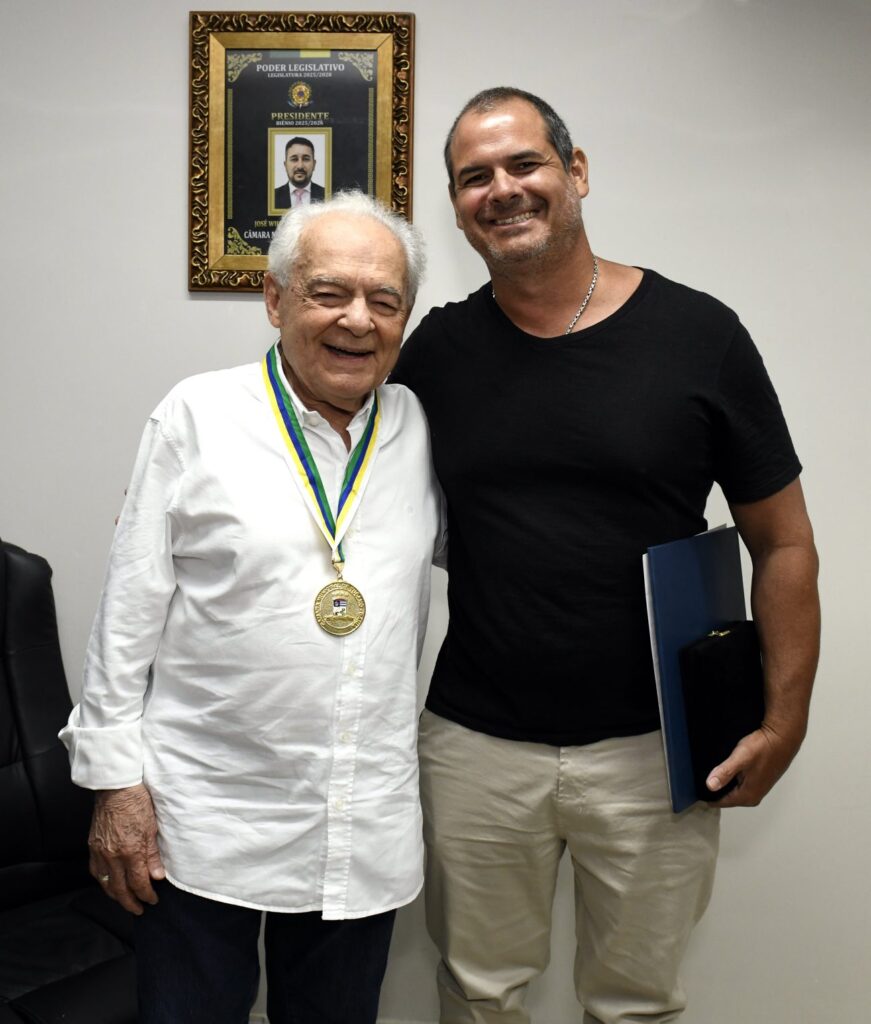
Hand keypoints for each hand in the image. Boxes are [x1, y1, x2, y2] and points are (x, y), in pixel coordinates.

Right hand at [88, 783, 164, 913]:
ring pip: (105, 883)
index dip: (146, 895)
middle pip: (120, 889)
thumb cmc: (137, 803)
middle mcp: (112, 856)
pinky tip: (109, 883)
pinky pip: (95, 871)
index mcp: (130, 851)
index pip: (138, 883)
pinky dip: (103, 882)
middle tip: (139, 910)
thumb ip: (153, 854)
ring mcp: (100, 852)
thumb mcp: (152, 828)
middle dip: (130, 902)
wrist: (116, 788)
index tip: (153, 900)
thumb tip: (157, 876)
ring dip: (115, 896)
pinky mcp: (92, 846)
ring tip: (125, 900)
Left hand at [705, 724, 801, 807]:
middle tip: (701, 778)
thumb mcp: (740, 758)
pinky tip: (728, 768)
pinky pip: (741, 785)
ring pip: (734, 791)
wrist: (782, 737)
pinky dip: (733, 779)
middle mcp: (754, 796)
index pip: (720, 802)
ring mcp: (758, 789)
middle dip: (715, 789)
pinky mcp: (760, 780)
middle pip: (727, 798)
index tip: (695, 789)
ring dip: (724, 783)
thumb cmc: (763, 747)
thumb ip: (725, 772)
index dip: (707, 796)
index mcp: (748, 796)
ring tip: (714, 772)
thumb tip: (710, 786)